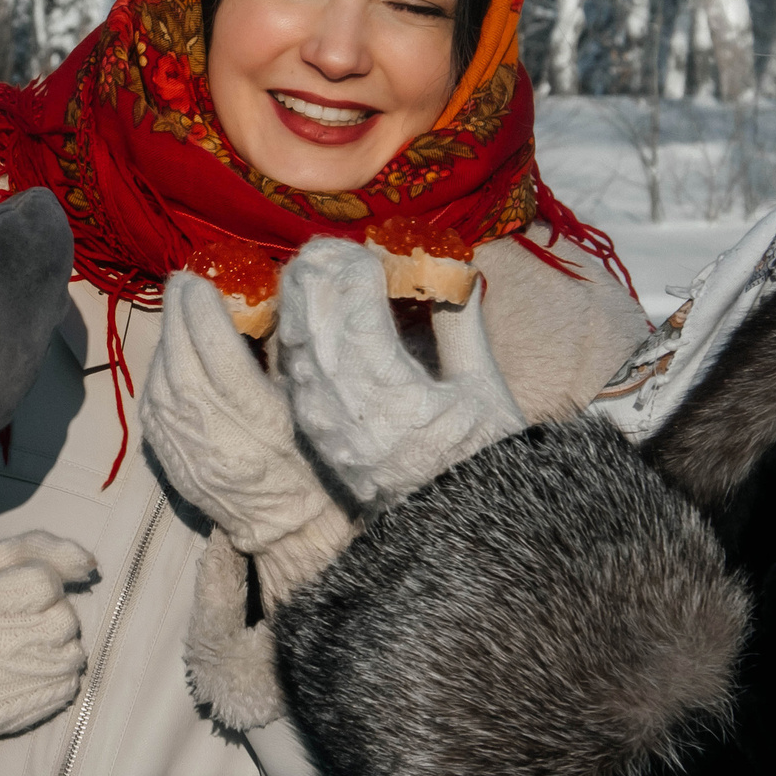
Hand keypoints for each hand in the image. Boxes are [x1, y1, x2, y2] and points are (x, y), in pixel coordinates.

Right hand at [0, 531, 96, 737]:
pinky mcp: (0, 718)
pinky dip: (59, 675)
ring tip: (36, 642)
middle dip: (58, 614)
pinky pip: (63, 691)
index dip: (45, 583)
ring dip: (62, 645)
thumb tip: (90, 565)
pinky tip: (35, 668)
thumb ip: (46, 550)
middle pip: (62, 623)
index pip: (43, 584)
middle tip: (35, 618)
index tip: (28, 591)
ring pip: (70, 658)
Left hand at [140, 273, 347, 553]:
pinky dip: (159, 370)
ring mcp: (184, 448)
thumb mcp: (312, 409)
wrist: (290, 532)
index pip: (218, 350)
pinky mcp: (168, 458)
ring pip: (161, 377)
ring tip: (177, 310)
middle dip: (179, 313)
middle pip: (182, 357)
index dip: (204, 309)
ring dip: (167, 338)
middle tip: (183, 282)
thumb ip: (286, 358)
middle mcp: (212, 432)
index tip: (201, 279)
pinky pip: (153, 402)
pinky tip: (169, 353)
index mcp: (258, 419)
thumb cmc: (316, 466)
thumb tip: (262, 304)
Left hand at [277, 237, 525, 510]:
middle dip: (316, 281)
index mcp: (395, 402)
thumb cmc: (481, 460)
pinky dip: (293, 336)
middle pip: (315, 331)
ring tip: (310, 265)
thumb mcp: (484, 391)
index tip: (366, 250)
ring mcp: (325, 428)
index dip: (355, 279)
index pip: (358, 323)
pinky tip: (299, 310)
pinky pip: (291, 376)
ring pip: (295, 351)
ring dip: (298, 303)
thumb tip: (453, 269)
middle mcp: (348, 415)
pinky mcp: (314, 436)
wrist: (455, 529)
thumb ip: (461, 326)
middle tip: (326, 246)